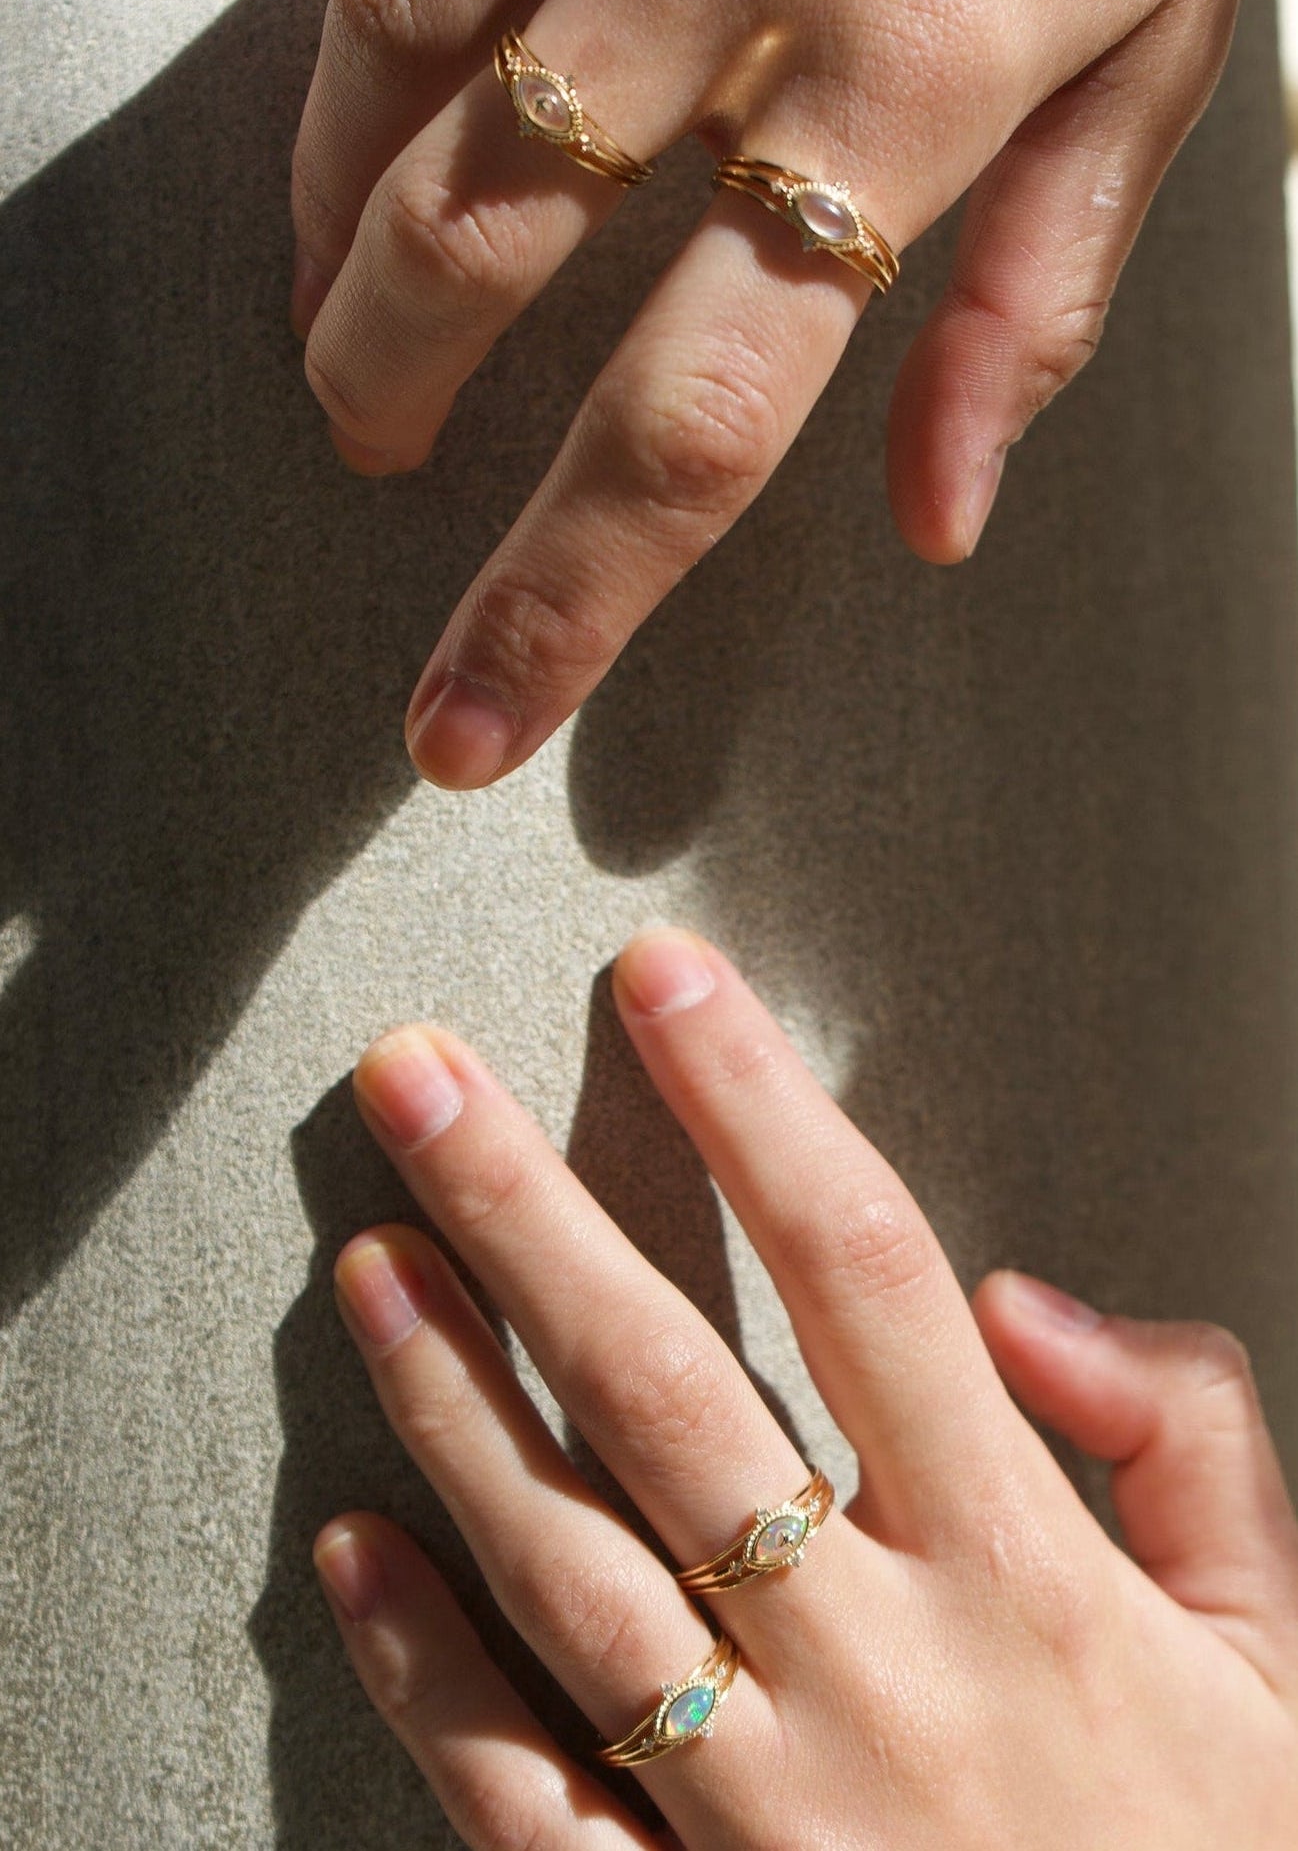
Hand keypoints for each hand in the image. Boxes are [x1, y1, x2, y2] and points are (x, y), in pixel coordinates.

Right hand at [54, 0, 1266, 788]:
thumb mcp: (1161, 57)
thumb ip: (1035, 297)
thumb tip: (937, 517)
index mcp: (912, 82)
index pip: (691, 418)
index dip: (560, 599)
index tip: (465, 720)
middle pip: (478, 232)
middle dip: (387, 375)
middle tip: (373, 444)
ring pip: (390, 46)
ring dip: (324, 206)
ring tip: (322, 299)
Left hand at [311, 929, 1297, 1845]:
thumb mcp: (1282, 1656)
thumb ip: (1188, 1447)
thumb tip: (1033, 1305)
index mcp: (1023, 1580)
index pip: (867, 1271)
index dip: (757, 1103)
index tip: (666, 983)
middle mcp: (874, 1672)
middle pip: (667, 1388)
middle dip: (527, 1211)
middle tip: (418, 1079)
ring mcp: (760, 1813)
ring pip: (566, 1563)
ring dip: (449, 1399)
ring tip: (366, 1260)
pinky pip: (522, 1793)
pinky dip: (425, 1668)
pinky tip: (355, 1544)